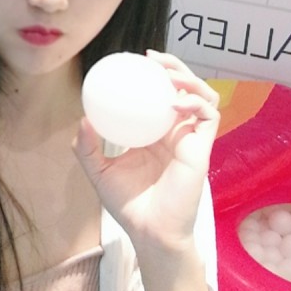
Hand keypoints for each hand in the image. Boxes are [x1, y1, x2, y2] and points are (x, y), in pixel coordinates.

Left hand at [73, 51, 219, 250]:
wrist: (150, 232)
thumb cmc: (128, 204)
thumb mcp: (99, 172)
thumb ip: (87, 147)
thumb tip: (83, 119)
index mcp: (153, 134)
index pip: (159, 95)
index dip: (153, 75)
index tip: (134, 61)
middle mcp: (175, 132)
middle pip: (184, 88)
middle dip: (174, 66)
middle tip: (152, 58)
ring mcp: (190, 139)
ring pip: (203, 96)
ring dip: (189, 79)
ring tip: (167, 73)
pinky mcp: (202, 149)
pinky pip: (208, 116)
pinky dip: (196, 102)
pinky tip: (175, 102)